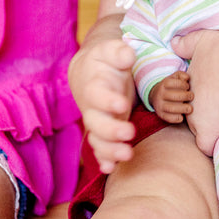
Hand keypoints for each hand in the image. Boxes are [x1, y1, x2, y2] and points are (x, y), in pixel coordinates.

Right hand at [69, 36, 137, 173]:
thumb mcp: (110, 50)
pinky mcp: (103, 132)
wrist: (88, 73)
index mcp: (94, 85)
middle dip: (111, 130)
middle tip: (129, 133)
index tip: (122, 104)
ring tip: (127, 154)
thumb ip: (118, 51)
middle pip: (95, 122)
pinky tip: (111, 167)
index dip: (107, 101)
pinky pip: (100, 149)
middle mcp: (93, 107)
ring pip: (97, 139)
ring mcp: (97, 121)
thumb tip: (127, 55)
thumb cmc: (103, 61)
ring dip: (109, 149)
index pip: (97, 94)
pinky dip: (104, 159)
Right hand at [150, 70, 192, 123]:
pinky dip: (177, 118)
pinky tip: (182, 116)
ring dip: (183, 108)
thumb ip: (181, 75)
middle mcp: (160, 94)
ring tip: (190, 108)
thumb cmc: (170, 86)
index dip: (183, 84)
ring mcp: (160, 105)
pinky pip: (169, 118)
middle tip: (191, 96)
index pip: (172, 83)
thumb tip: (187, 77)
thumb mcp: (173, 78)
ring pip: (171, 108)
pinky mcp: (161, 115)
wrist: (156, 96)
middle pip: (173, 96)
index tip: (187, 87)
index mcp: (163, 84)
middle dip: (185, 96)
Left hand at [172, 29, 218, 155]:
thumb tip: (173, 43)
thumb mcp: (202, 39)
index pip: (192, 96)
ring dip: (212, 128)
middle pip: (193, 113)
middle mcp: (189, 99)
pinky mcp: (209, 130)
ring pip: (200, 129)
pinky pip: (205, 146)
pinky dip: (212, 144)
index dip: (206, 96)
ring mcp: (196, 116)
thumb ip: (186, 43)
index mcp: (189, 82)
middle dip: (205, 114)